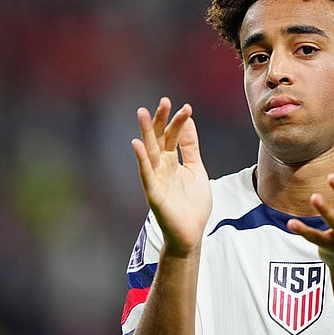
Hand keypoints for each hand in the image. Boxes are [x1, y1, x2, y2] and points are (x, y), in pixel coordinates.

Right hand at [131, 97, 211, 253]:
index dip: (179, 122)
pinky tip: (137, 144)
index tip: (186, 107)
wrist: (191, 233)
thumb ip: (190, 147)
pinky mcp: (153, 194)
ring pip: (150, 152)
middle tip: (164, 101)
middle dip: (161, 121)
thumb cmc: (192, 204)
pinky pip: (146, 174)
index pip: (173, 136)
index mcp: (172, 162)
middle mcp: (161, 167)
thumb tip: (188, 121)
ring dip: (146, 133)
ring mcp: (155, 179)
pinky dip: (142, 160)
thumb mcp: (196, 169)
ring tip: (143, 113)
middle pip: (159, 140)